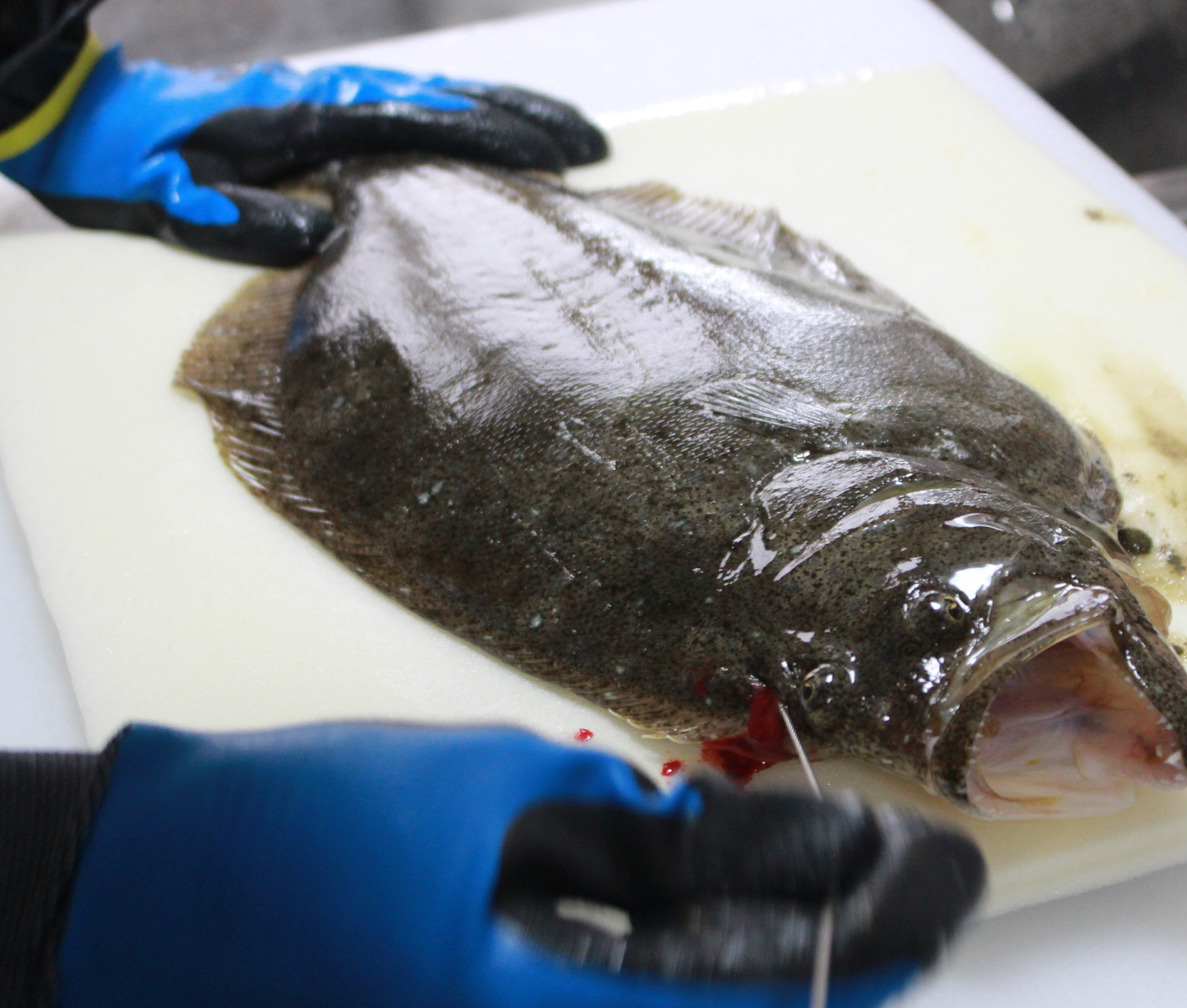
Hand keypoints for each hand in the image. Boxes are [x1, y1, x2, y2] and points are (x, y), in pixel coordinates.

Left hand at [0, 41, 606, 265]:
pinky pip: (415, 109)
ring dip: (508, 115)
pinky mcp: (331, 111)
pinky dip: (467, 118)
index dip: (495, 138)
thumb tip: (321, 232)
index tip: (558, 154)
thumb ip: (241, 215)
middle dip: (525, 123)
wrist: (95, 120)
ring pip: (441, 100)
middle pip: (450, 103)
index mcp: (311, 122)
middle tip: (594, 146)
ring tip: (572, 138)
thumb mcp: (175, 198)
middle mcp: (336, 101)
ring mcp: (337, 100)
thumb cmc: (139, 167)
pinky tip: (496, 137)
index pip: (422, 125)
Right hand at [59, 722, 983, 1007]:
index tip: (916, 917)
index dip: (845, 969)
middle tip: (869, 925)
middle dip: (809, 1005)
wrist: (135, 901)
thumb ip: (605, 822)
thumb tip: (691, 838)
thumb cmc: (287, 825)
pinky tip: (680, 962)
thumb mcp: (471, 788)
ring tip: (790, 932)